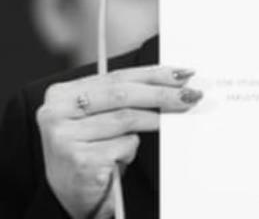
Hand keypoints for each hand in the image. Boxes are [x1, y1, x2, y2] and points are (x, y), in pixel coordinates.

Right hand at [36, 65, 200, 218]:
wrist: (73, 197)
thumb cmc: (92, 151)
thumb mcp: (101, 117)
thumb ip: (124, 97)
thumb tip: (172, 81)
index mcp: (62, 94)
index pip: (117, 77)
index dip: (153, 73)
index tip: (182, 73)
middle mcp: (56, 112)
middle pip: (123, 94)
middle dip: (162, 93)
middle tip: (190, 95)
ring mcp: (65, 137)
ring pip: (126, 119)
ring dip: (152, 121)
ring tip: (166, 124)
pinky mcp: (79, 160)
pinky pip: (122, 146)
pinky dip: (130, 151)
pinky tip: (121, 159)